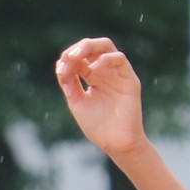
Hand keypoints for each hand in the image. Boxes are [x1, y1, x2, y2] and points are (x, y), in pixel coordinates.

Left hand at [55, 37, 145, 158]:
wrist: (115, 143)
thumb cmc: (97, 126)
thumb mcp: (77, 102)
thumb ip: (70, 84)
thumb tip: (60, 65)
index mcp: (93, 78)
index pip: (80, 59)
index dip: (68, 60)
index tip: (60, 70)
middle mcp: (105, 73)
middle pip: (92, 48)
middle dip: (78, 48)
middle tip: (68, 57)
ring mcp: (118, 74)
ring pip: (106, 46)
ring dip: (89, 47)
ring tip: (76, 57)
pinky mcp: (130, 79)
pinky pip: (119, 59)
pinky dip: (104, 59)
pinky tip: (92, 68)